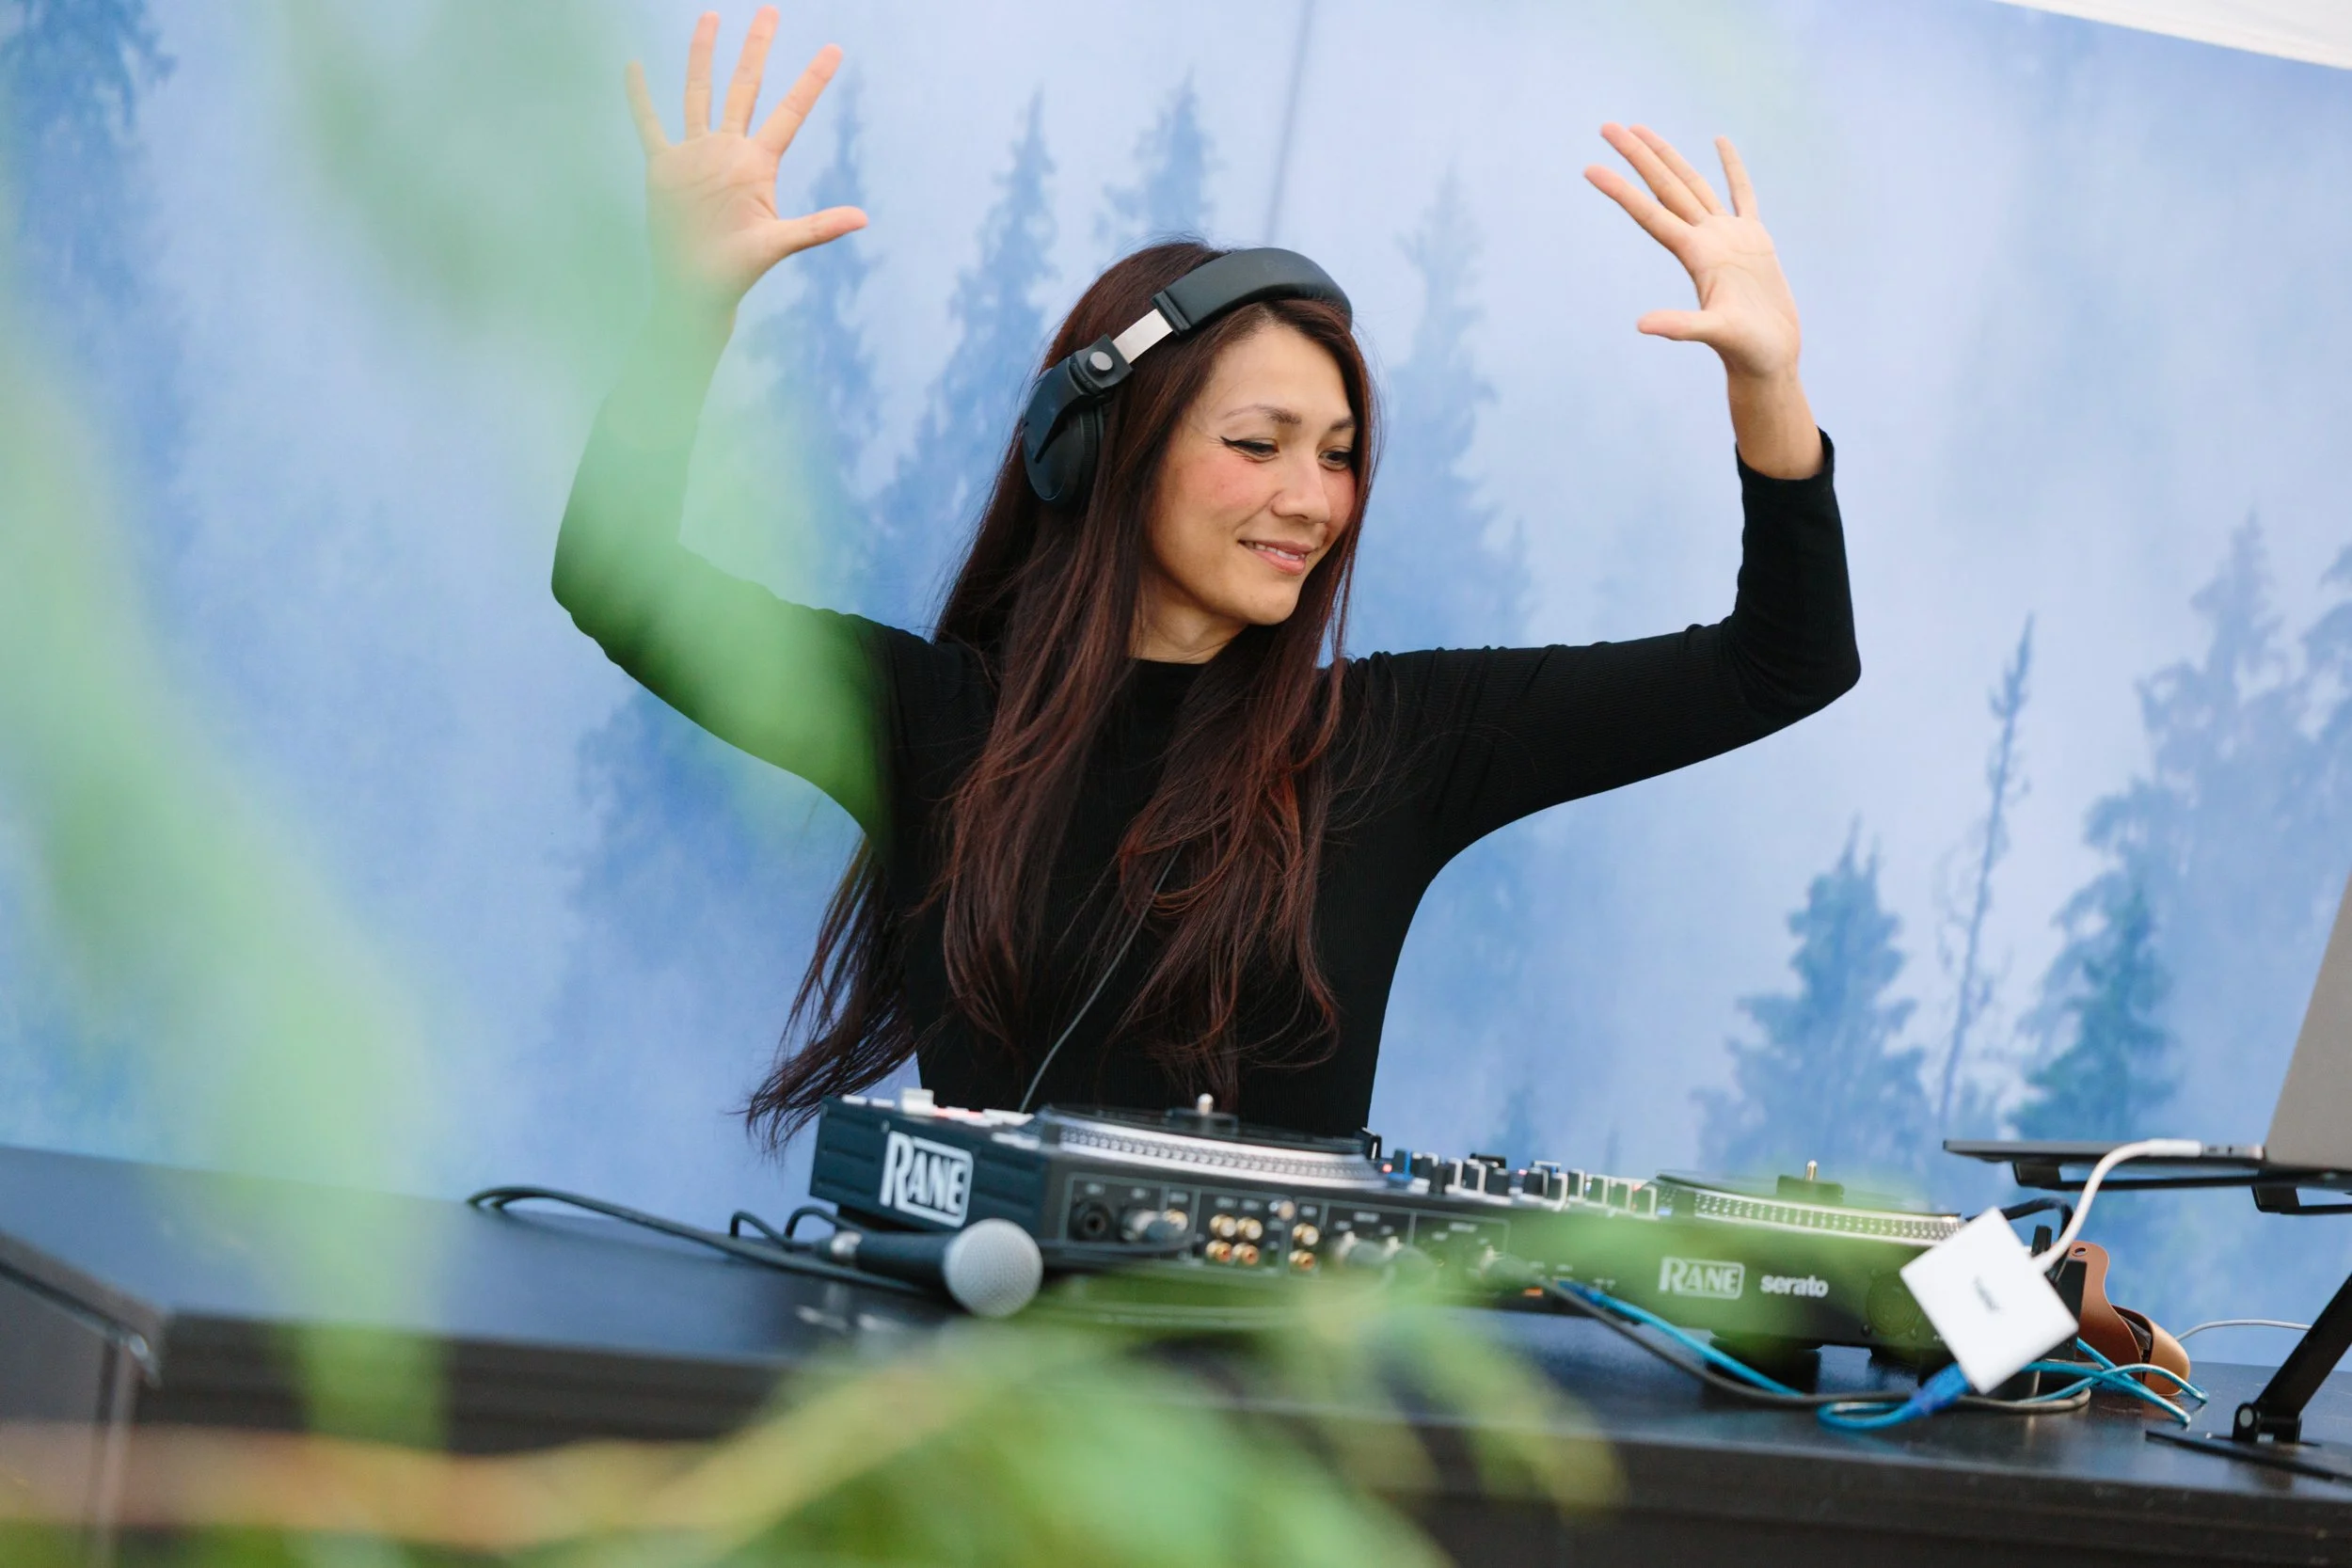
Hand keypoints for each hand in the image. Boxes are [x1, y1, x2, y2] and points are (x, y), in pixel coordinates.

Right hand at [625, 8, 865, 316]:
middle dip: (757, 49)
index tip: (836, 50)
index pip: (791, 111)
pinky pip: (649, 124)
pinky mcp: (663, 167)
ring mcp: (695, 155)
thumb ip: (818, 227)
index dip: (813, 80)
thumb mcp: (778, 243)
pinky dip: (639, 98)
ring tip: (711, 17)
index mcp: (759, 163)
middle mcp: (729, 150)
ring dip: (702, 56)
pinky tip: (633, 68)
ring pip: (699, 93)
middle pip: (745, 86)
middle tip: (770, 10)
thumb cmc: (738, 271)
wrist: (695, 289)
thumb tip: (863, 218)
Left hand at [1585, 126, 1799, 382]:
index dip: (1621, 191)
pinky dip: (1732, 168)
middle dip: (1636, 157)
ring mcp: (1728, 237)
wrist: (1770, 358)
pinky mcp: (1754, 239)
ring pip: (1693, 185)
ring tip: (1641, 130)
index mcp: (1694, 254)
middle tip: (1606, 126)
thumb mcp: (1715, 334)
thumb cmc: (1746, 349)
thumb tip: (1642, 326)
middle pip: (1664, 188)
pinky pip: (1741, 194)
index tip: (1590, 168)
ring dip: (1667, 158)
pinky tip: (1719, 142)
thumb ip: (1681, 327)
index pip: (1649, 214)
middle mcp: (1705, 240)